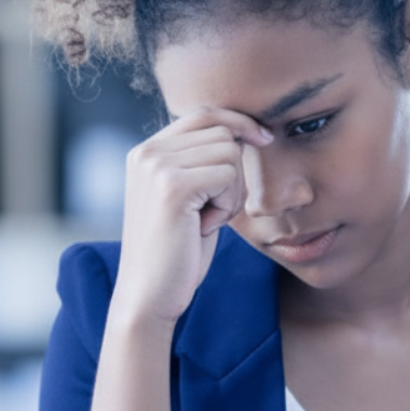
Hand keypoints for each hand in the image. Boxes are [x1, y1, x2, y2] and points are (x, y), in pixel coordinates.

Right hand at [112, 107, 273, 322]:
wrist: (149, 296)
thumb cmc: (176, 252)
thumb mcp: (188, 198)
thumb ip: (201, 163)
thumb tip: (242, 130)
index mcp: (145, 152)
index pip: (203, 114)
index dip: (238, 121)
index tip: (263, 138)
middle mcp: (147, 152)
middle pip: (222, 131)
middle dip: (233, 172)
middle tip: (213, 211)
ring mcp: (157, 166)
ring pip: (229, 152)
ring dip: (231, 191)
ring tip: (205, 221)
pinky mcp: (173, 186)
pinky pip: (228, 175)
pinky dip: (228, 205)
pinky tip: (205, 227)